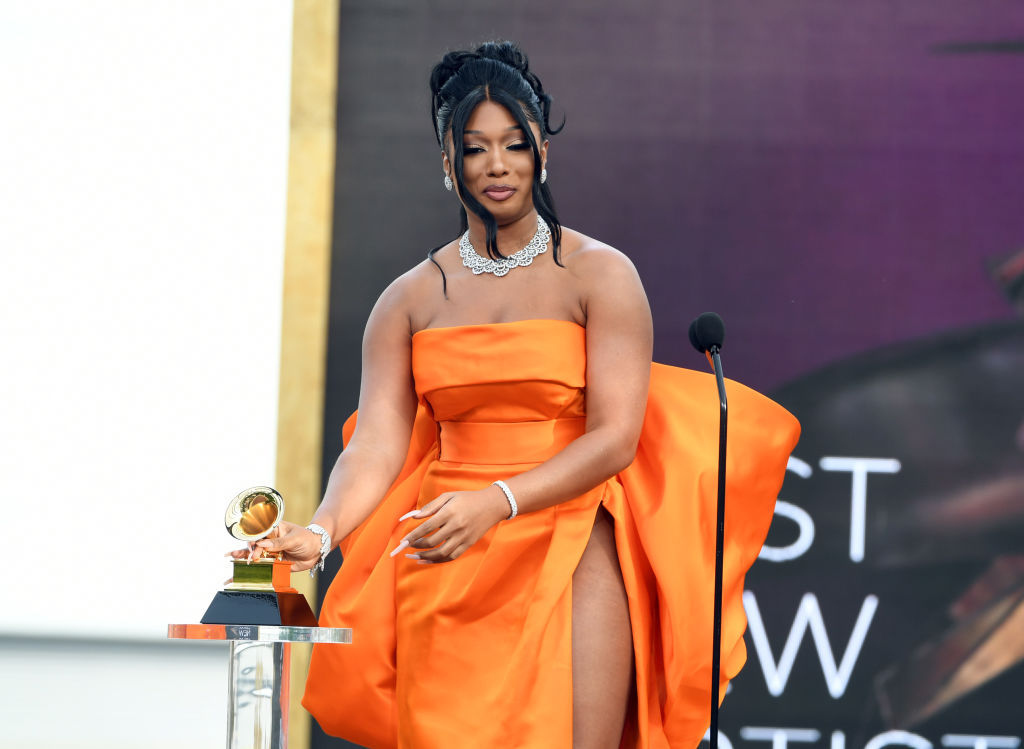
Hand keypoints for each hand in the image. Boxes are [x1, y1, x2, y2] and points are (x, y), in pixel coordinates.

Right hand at [226, 520, 323, 571]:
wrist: (317, 550)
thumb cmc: (307, 539)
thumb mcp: (294, 539)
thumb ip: (279, 543)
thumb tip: (263, 545)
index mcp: (274, 530)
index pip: (259, 534)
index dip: (253, 540)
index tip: (252, 546)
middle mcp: (270, 541)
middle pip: (253, 546)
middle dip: (244, 550)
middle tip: (237, 556)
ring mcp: (271, 552)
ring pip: (254, 556)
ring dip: (241, 558)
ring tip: (229, 558)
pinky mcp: (274, 563)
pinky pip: (262, 567)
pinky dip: (252, 571)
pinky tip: (240, 573)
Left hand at [389, 486, 509, 563]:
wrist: (492, 505)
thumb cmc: (467, 499)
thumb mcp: (448, 496)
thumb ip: (430, 506)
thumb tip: (413, 516)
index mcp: (450, 512)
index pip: (427, 527)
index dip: (413, 535)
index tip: (403, 540)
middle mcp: (456, 526)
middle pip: (432, 542)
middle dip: (417, 546)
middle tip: (407, 547)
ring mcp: (463, 537)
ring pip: (441, 553)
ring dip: (426, 557)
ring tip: (414, 557)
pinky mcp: (468, 544)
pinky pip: (452, 556)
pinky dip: (439, 560)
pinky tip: (428, 560)